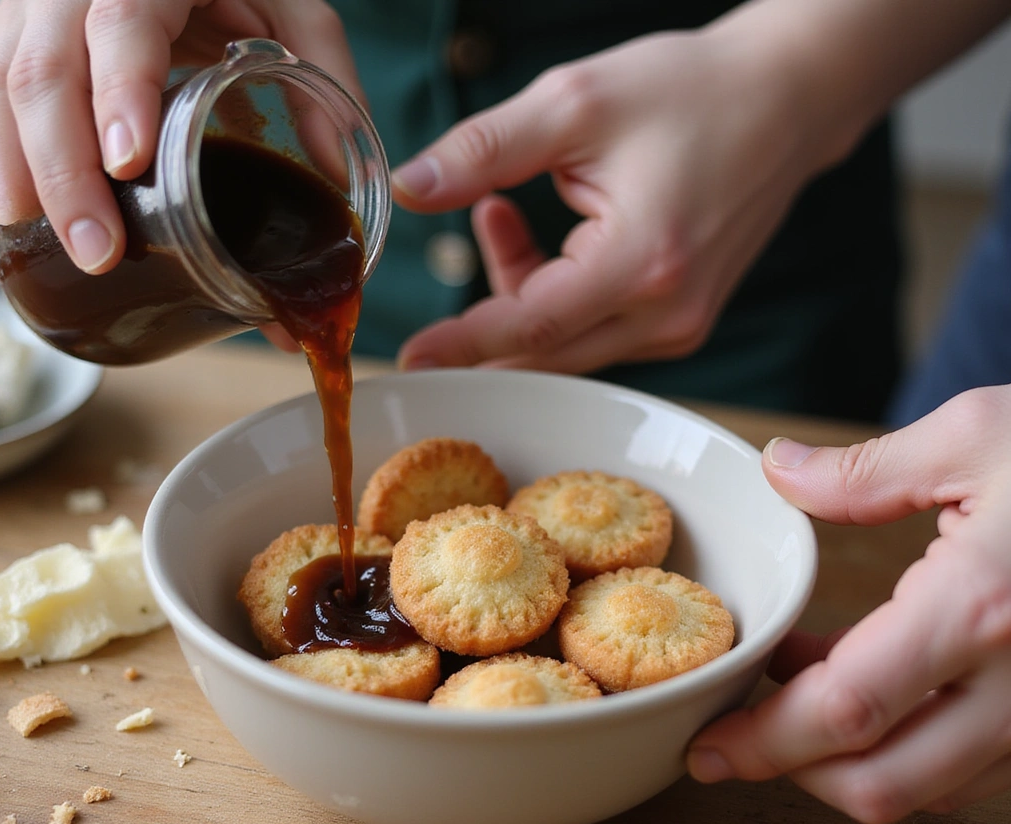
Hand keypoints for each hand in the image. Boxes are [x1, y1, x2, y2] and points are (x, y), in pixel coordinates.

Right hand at [0, 0, 360, 276]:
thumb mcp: (298, 7)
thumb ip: (326, 80)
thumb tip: (338, 184)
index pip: (122, 24)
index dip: (121, 92)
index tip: (128, 161)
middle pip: (45, 69)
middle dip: (65, 170)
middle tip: (100, 251)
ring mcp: (37, 2)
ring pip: (2, 80)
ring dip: (22, 170)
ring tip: (57, 243)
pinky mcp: (20, 29)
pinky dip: (1, 150)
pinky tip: (17, 206)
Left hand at [391, 23, 828, 372]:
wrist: (786, 100)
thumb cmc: (690, 91)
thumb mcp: (575, 103)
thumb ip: (484, 150)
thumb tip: (411, 187)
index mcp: (643, 263)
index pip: (532, 326)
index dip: (464, 343)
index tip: (411, 359)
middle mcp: (667, 315)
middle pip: (545, 351)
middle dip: (482, 319)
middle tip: (436, 281)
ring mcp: (679, 327)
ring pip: (565, 344)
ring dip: (517, 294)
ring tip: (500, 212)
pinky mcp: (680, 322)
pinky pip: (595, 331)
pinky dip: (555, 297)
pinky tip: (545, 237)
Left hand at [686, 386, 1010, 823]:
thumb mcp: (979, 434)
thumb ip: (866, 469)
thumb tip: (777, 470)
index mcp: (981, 609)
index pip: (847, 712)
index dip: (764, 742)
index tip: (706, 745)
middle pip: (882, 783)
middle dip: (792, 773)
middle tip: (731, 738)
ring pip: (928, 787)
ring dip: (844, 758)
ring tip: (791, 692)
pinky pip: (972, 765)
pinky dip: (903, 744)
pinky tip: (865, 683)